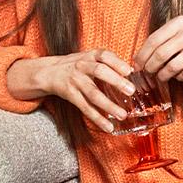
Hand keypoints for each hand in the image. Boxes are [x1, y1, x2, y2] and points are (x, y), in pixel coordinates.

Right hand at [7, 49, 139, 132]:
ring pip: (93, 94)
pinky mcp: (71, 95)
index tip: (129, 71)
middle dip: (115, 81)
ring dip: (108, 105)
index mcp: (89, 55)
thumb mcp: (89, 57)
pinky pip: (85, 108)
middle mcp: (82, 67)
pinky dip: (97, 118)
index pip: (104, 55)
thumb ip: (108, 62)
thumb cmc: (77, 65)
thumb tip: (133, 73)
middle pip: (99, 72)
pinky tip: (108, 127)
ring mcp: (75, 81)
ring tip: (122, 115)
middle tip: (131, 90)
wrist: (49, 72)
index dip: (117, 62)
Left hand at [136, 16, 182, 82]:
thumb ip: (166, 36)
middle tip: (148, 73)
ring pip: (173, 66)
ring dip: (163, 75)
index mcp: (181, 22)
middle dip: (150, 67)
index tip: (137, 65)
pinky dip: (179, 78)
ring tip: (161, 77)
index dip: (142, 55)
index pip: (154, 39)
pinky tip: (178, 76)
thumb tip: (142, 55)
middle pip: (161, 54)